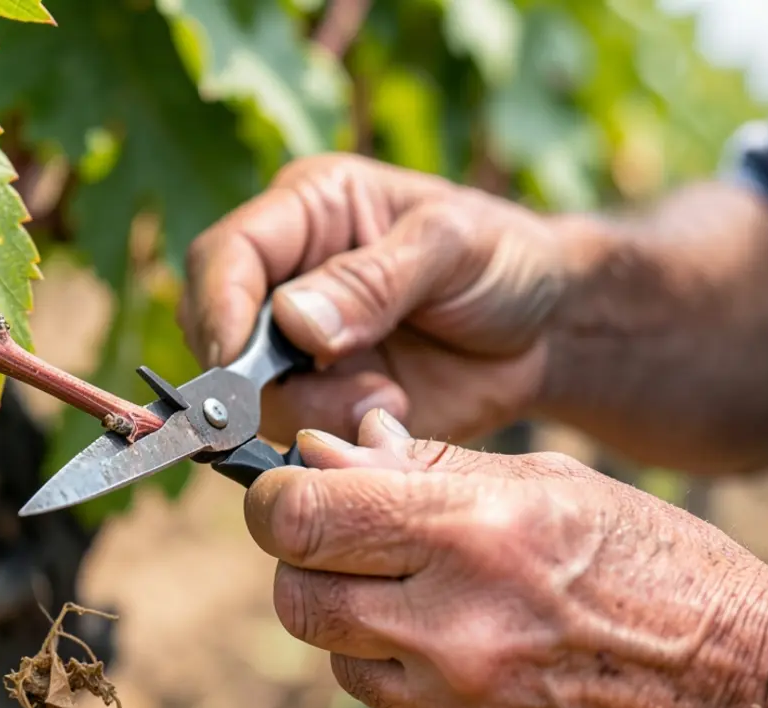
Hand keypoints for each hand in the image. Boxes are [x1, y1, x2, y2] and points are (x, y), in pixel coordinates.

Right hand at [180, 153, 569, 445]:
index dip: (218, 309)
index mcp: (307, 213)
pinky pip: (299, 431)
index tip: (238, 364)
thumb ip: (374, 279)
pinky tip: (394, 412)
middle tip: (325, 391)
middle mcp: (288, 279)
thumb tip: (293, 322)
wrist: (549, 329)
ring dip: (313, 410)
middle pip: (218, 333)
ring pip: (255, 395)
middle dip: (258, 376)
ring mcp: (303, 348)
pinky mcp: (327, 400)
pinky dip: (336, 434)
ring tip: (387, 399)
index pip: (224, 256)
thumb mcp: (452, 247)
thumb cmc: (504, 257)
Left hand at [244, 408, 767, 707]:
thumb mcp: (546, 483)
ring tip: (436, 603)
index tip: (289, 494)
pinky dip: (408, 678)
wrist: (739, 685)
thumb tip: (324, 455)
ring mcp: (458, 704)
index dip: (277, 501)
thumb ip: (422, 469)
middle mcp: (455, 624)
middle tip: (350, 547)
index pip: (305, 517)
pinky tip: (473, 657)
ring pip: (337, 655)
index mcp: (473, 531)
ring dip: (359, 622)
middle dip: (306, 565)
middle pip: (296, 597)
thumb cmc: (649, 562)